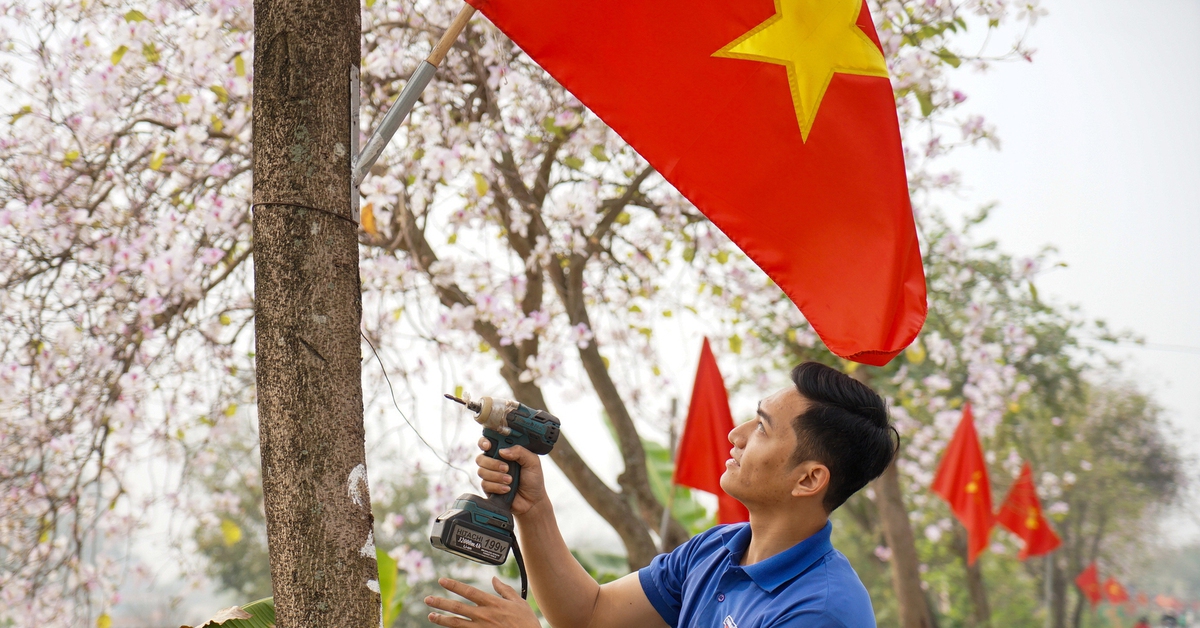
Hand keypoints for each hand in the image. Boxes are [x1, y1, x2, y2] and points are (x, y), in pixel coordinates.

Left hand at [425, 577, 539, 627]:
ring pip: (456, 623)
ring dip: (442, 619)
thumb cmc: (526, 623)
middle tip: (428, 599)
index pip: (469, 592)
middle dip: (441, 602)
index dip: (454, 586)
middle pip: (458, 608)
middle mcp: (484, 616)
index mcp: (493, 604)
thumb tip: (494, 579)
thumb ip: (504, 590)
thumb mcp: (519, 602)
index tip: (442, 581)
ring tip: (431, 615)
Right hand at [476, 439, 545, 515]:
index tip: (488, 446)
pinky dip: (497, 487)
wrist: (532, 501)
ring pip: (482, 471)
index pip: (489, 443)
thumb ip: (520, 452)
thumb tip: (503, 451)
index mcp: (505, 452)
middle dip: (493, 463)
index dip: (484, 442)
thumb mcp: (532, 462)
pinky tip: (507, 489)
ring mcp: (491, 475)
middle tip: (507, 468)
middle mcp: (495, 462)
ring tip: (510, 480)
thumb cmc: (533, 480)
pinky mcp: (489, 488)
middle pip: (481, 458)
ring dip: (497, 476)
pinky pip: (485, 484)